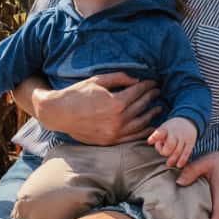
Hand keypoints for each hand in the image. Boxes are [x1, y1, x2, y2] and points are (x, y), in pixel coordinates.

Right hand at [34, 72, 161, 144]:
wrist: (60, 113)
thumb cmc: (77, 94)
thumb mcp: (98, 81)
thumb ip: (119, 78)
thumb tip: (136, 79)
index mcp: (116, 102)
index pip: (138, 92)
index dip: (148, 86)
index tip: (153, 82)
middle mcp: (118, 119)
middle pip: (141, 106)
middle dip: (151, 97)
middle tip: (157, 91)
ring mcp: (115, 132)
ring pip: (141, 123)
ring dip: (152, 114)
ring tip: (158, 107)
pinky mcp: (111, 141)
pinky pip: (133, 137)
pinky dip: (144, 132)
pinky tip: (150, 126)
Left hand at [148, 117, 196, 168]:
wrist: (187, 122)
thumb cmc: (170, 130)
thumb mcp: (163, 130)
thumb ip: (157, 139)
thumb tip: (158, 149)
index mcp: (166, 128)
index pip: (160, 132)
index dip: (155, 137)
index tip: (150, 141)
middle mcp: (175, 132)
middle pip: (170, 144)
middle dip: (165, 152)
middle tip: (164, 154)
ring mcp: (183, 137)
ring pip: (178, 150)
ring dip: (173, 159)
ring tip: (168, 164)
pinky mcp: (190, 142)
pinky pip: (186, 153)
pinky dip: (182, 160)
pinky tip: (179, 165)